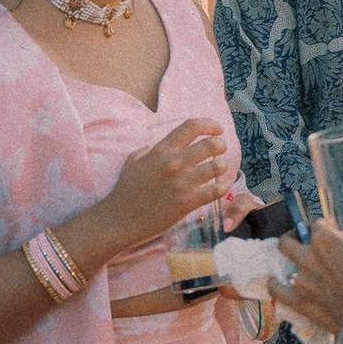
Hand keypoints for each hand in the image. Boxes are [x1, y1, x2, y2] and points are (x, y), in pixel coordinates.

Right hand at [107, 118, 228, 241]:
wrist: (119, 219)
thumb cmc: (125, 190)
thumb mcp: (133, 162)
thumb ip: (146, 151)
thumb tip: (152, 146)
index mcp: (162, 150)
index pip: (192, 126)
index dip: (209, 124)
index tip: (217, 130)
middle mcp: (174, 163)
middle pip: (211, 144)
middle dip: (221, 145)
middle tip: (221, 150)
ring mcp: (182, 183)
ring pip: (217, 166)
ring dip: (222, 166)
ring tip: (219, 170)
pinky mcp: (187, 202)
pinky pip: (216, 191)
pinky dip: (222, 188)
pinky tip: (220, 188)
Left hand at [272, 222, 342, 335]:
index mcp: (326, 239)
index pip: (318, 224)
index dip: (326, 226)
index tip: (332, 230)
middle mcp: (308, 256)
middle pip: (288, 241)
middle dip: (293, 238)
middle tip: (302, 242)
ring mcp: (300, 280)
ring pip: (282, 265)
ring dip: (289, 263)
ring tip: (297, 265)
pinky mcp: (298, 301)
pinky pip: (278, 291)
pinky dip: (276, 285)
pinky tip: (275, 282)